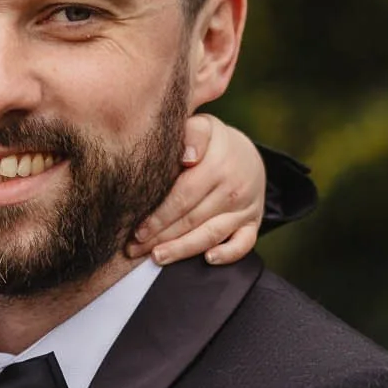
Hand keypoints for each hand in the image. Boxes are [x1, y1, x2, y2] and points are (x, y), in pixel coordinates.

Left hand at [125, 115, 267, 265]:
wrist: (247, 154)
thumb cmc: (212, 143)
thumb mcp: (203, 127)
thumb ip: (192, 135)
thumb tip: (187, 157)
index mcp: (218, 166)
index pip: (183, 197)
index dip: (159, 216)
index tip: (137, 230)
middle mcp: (233, 189)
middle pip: (192, 219)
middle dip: (161, 237)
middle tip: (134, 249)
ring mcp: (245, 208)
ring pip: (211, 235)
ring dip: (183, 250)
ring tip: (158, 258)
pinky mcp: (253, 223)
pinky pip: (244, 243)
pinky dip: (228, 255)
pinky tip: (208, 260)